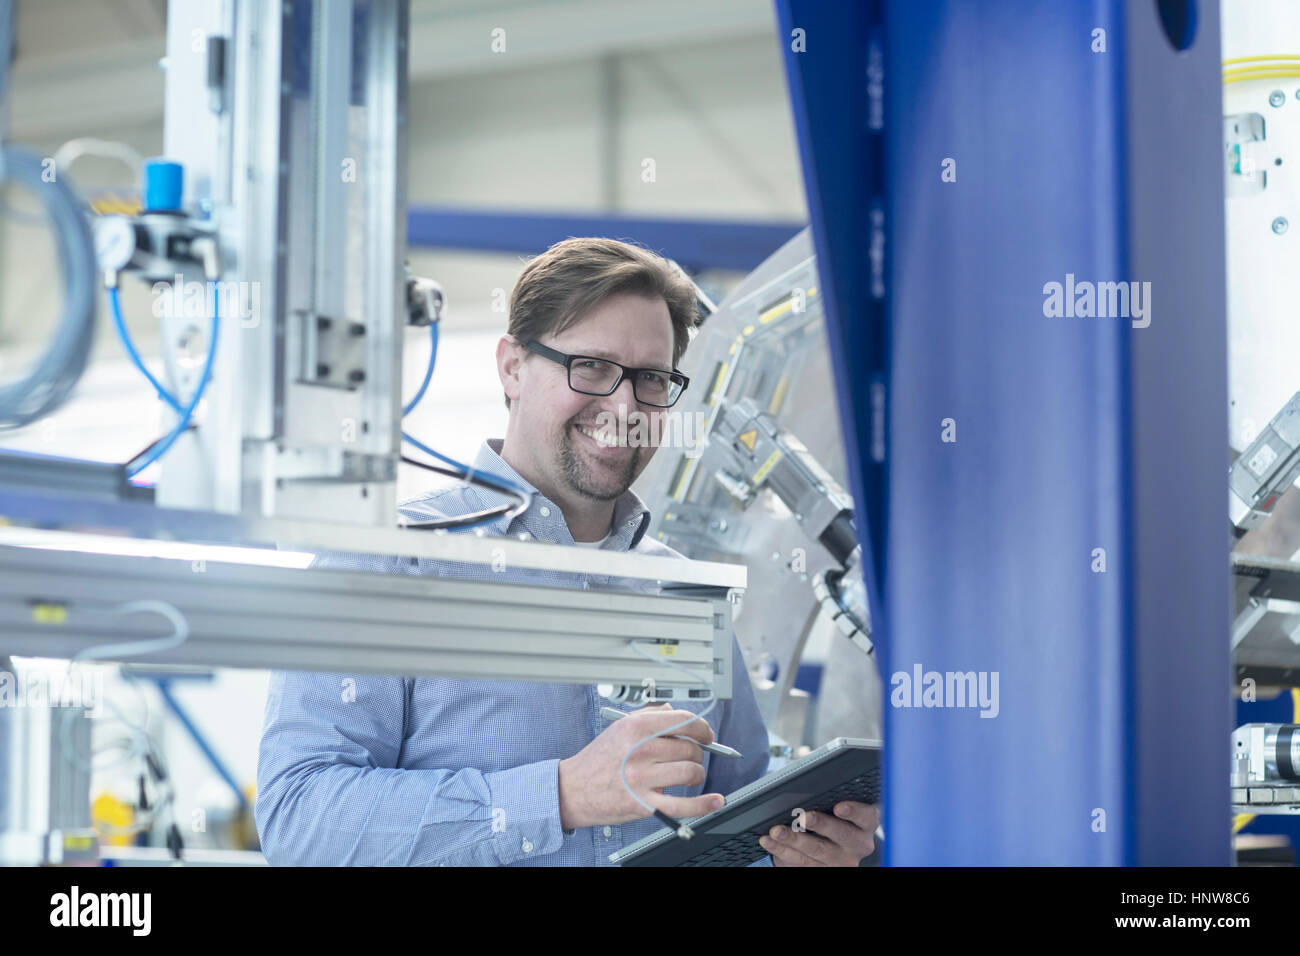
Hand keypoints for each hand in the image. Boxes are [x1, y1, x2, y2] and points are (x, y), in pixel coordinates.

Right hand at [558, 704, 724, 828]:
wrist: (573, 790)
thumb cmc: (597, 759)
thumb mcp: (619, 726)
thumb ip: (649, 715)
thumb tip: (675, 712)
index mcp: (636, 727)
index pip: (684, 721)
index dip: (702, 728)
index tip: (706, 734)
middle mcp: (641, 750)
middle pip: (690, 748)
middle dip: (697, 752)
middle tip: (691, 756)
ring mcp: (643, 778)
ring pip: (690, 772)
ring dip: (697, 773)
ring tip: (689, 774)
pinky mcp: (645, 804)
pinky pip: (684, 805)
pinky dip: (704, 804)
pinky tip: (715, 800)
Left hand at [759, 801, 878, 865]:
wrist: (830, 845)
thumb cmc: (833, 816)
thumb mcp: (837, 806)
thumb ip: (830, 799)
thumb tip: (804, 789)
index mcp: (865, 825)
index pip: (867, 817)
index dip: (854, 812)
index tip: (839, 807)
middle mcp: (858, 845)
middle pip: (841, 835)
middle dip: (820, 825)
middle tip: (803, 818)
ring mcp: (841, 861)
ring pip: (817, 851)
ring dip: (793, 840)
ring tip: (776, 831)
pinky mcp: (823, 870)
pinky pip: (801, 862)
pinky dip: (782, 850)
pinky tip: (769, 841)